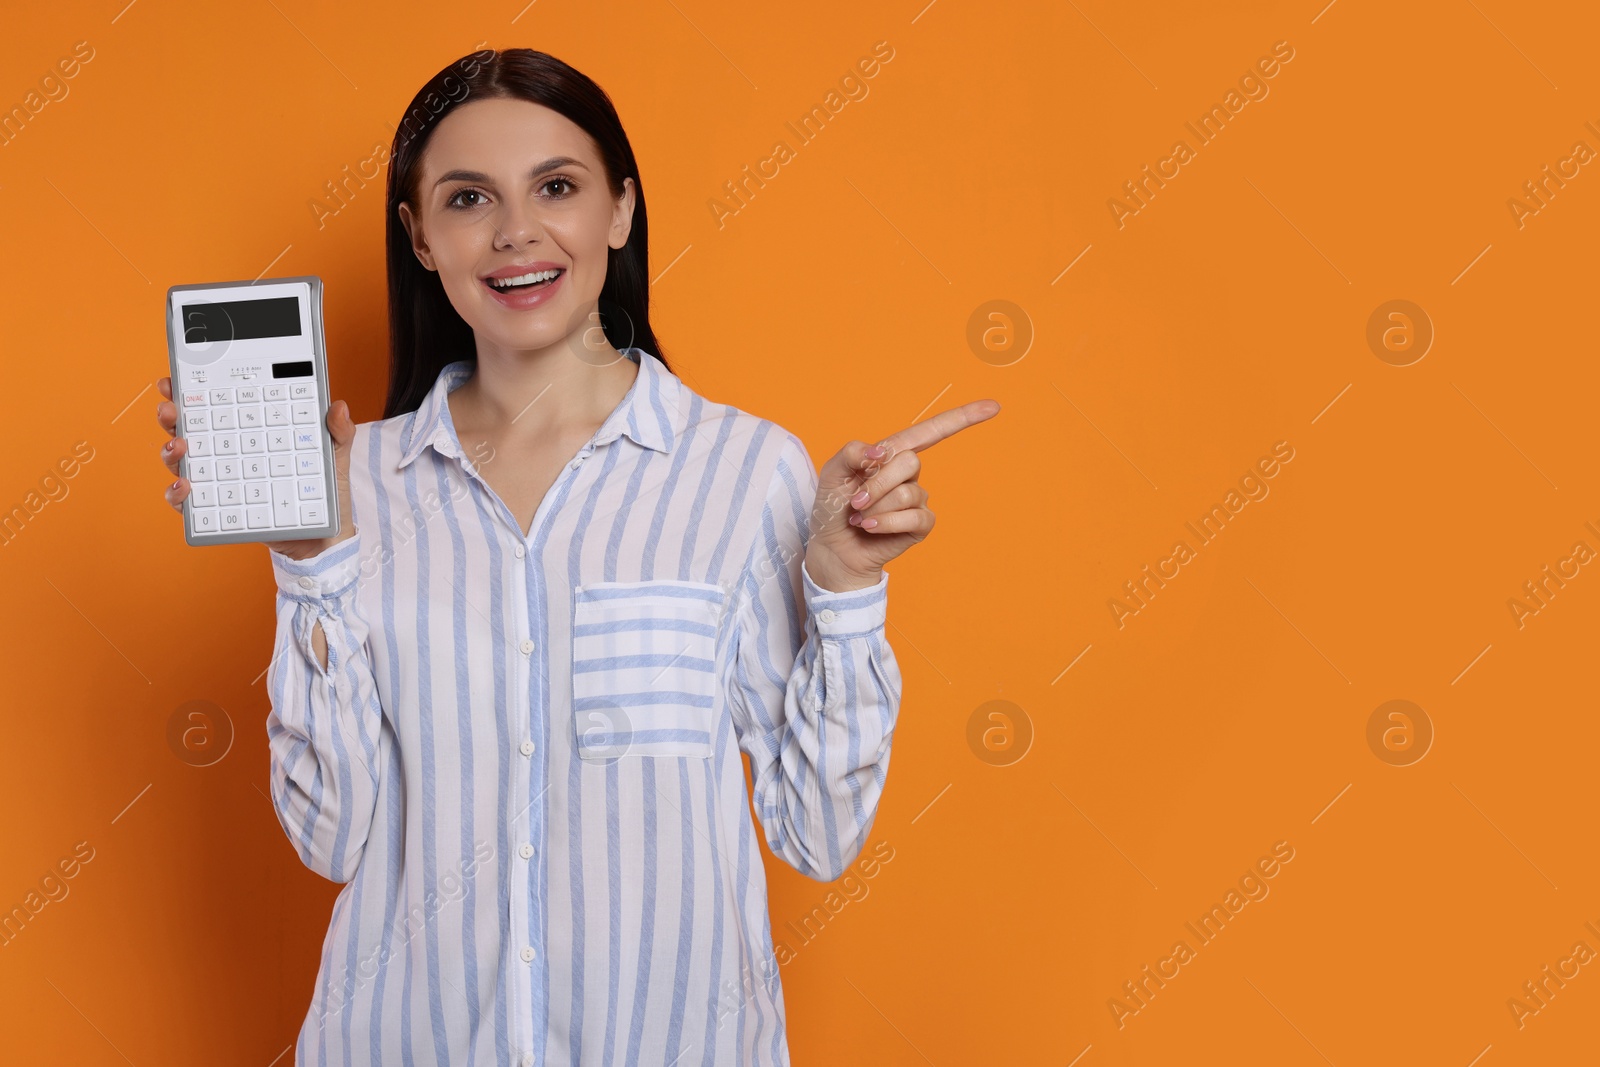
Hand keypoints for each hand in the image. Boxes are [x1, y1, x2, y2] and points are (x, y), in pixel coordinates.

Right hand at [156, 376, 357, 559]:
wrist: (323, 534)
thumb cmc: (323, 489)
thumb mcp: (333, 455)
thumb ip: (338, 430)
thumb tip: (339, 407)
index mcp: (246, 430)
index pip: (213, 404)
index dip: (189, 390)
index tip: (175, 380)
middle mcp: (225, 452)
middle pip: (187, 428)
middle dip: (171, 414)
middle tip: (171, 409)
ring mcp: (218, 480)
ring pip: (179, 460)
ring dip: (170, 450)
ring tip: (180, 444)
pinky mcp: (216, 509)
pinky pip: (186, 503)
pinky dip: (177, 493)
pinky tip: (186, 486)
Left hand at [805, 398, 1001, 591]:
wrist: (833, 547)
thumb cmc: (833, 508)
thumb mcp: (833, 473)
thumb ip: (853, 452)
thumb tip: (881, 452)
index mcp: (891, 454)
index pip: (930, 432)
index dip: (962, 418)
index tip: (993, 407)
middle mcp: (908, 474)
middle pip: (910, 462)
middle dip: (877, 483)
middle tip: (855, 500)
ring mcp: (918, 499)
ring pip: (907, 493)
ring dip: (876, 506)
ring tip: (860, 517)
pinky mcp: (921, 524)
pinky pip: (914, 517)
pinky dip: (886, 522)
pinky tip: (870, 527)